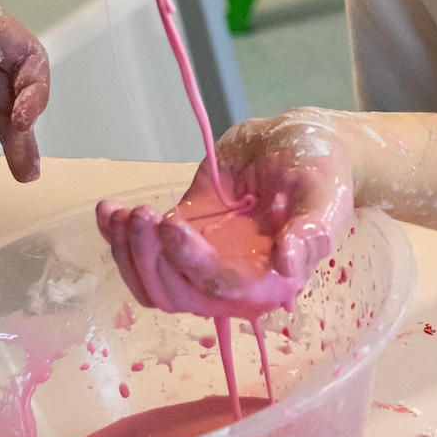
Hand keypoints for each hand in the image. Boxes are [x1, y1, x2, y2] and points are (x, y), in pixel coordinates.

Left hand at [97, 109, 357, 317]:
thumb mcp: (327, 193)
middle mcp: (231, 282)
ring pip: (152, 282)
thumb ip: (314, 230)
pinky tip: (108, 209)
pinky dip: (117, 235)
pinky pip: (141, 251)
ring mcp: (201, 260)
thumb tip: (287, 264)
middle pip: (176, 294)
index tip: (170, 225)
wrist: (297, 141)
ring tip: (119, 211)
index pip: (221, 287)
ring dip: (128, 252)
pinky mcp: (180, 236)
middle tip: (142, 214)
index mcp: (270, 283)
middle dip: (150, 259)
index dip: (191, 263)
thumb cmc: (321, 168)